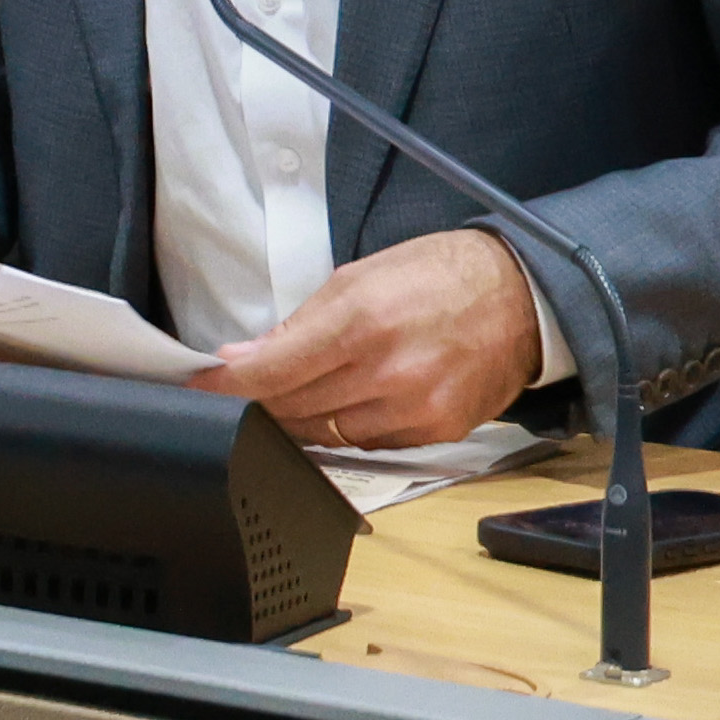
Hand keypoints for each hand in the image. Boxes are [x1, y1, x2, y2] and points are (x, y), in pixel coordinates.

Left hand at [197, 225, 542, 449]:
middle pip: (291, 407)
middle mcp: (386, 373)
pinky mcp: (435, 432)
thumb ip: (299, 324)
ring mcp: (413, 409)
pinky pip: (366, 443)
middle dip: (260, 397)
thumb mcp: (359, 277)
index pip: (271, 372)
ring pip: (324, 433)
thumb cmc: (439, 276)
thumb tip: (246, 357)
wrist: (522, 299)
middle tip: (248, 384)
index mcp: (360, 323)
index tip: (197, 385)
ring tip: (297, 391)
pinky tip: (348, 401)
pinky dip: (345, 426)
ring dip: (299, 416)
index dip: (225, 385)